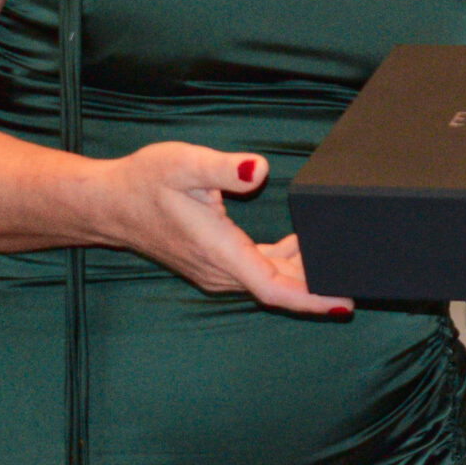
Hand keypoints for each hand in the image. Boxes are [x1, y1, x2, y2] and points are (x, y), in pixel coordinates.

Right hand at [101, 142, 351, 315]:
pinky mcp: (214, 264)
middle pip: (279, 287)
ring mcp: (216, 271)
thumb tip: (259, 170)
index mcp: (219, 252)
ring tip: (336, 253)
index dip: (312, 298)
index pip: (274, 289)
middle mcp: (220, 271)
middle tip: (355, 266)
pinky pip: (257, 271)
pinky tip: (300, 244)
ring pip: (269, 281)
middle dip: (317, 282)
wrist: (111, 203)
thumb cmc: (145, 181)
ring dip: (302, 273)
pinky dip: (283, 263)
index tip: (343, 300)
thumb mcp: (185, 164)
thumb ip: (227, 169)